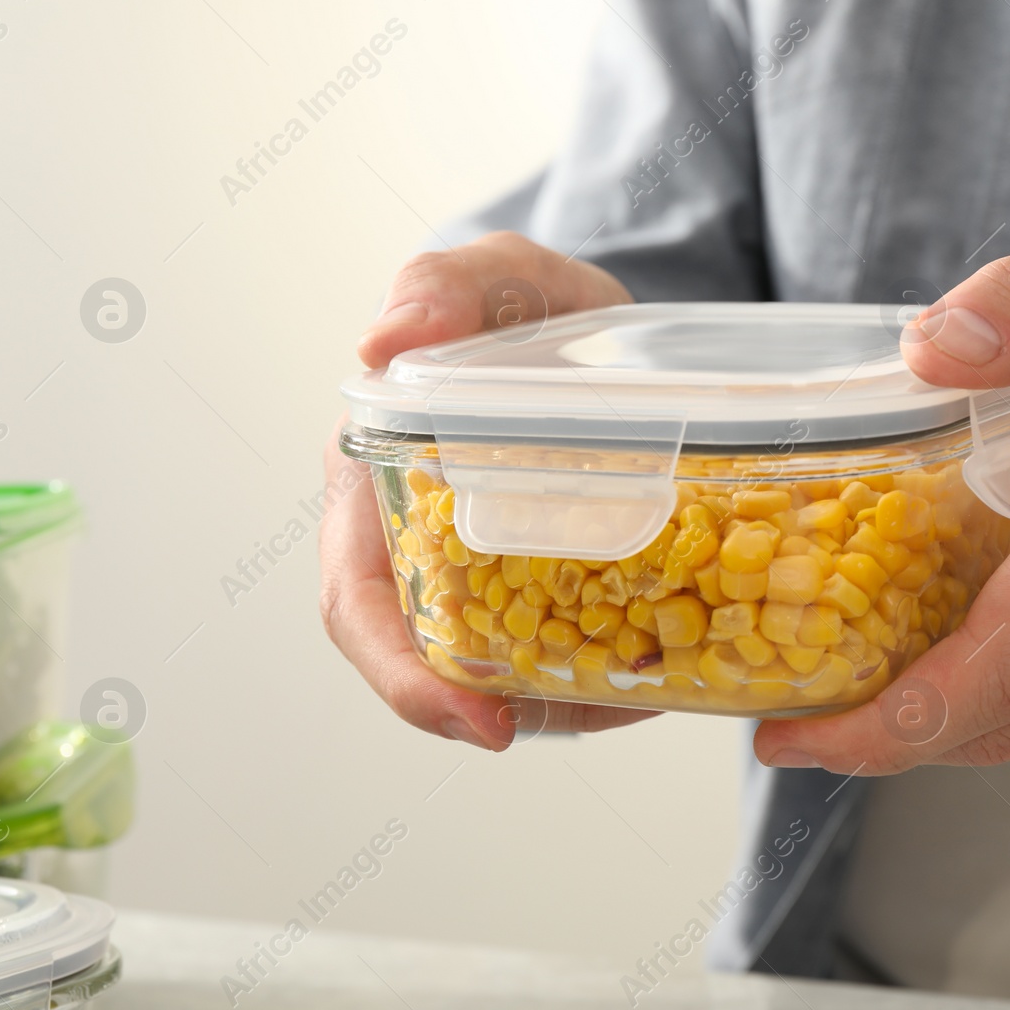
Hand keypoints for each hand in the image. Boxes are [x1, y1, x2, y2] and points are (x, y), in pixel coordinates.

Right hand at [320, 232, 655, 749]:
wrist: (602, 328)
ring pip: (492, 666)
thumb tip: (379, 342)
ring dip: (548, 704)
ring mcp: (477, 569)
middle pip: (419, 653)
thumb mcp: (503, 276)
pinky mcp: (540, 581)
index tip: (471, 717)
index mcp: (377, 479)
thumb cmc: (534, 303)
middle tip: (537, 732)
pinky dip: (595, 674)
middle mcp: (415, 539)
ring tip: (627, 702)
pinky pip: (554, 648)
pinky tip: (652, 677)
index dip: (398, 670)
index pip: (357, 597)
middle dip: (468, 710)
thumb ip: (445, 284)